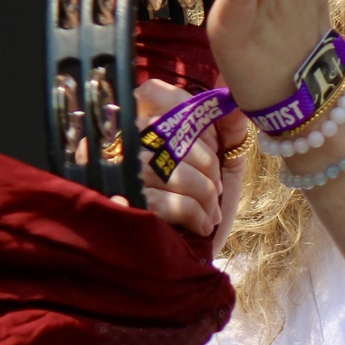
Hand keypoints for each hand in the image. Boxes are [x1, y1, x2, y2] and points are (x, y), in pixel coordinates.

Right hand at [130, 78, 246, 253]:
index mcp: (137, 122)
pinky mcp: (123, 208)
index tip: (211, 145)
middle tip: (214, 186)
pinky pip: (168, 201)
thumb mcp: (223, 161)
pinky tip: (201, 225)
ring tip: (210, 210)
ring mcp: (116, 175)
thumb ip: (226, 125)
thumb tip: (228, 87)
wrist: (186, 258)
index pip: (156, 92)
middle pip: (171, 132)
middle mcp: (117, 142)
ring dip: (206, 194)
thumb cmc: (201, 204)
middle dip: (207, 164)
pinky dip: (197, 215)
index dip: (192, 116)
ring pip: (173, 168)